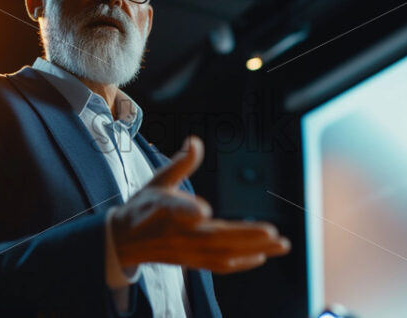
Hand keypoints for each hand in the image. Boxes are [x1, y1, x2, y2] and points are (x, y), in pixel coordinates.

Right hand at [110, 135, 290, 273]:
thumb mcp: (158, 181)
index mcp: (163, 211)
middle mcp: (176, 234)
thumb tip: (195, 141)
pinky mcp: (192, 262)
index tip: (204, 211)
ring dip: (254, 250)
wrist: (124, 241)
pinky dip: (242, 263)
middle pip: (212, 238)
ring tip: (282, 245)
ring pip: (223, 254)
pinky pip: (220, 265)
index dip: (188, 211)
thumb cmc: (143, 206)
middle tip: (273, 232)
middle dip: (244, 236)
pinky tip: (264, 256)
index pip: (175, 212)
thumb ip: (180, 164)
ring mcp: (186, 251)